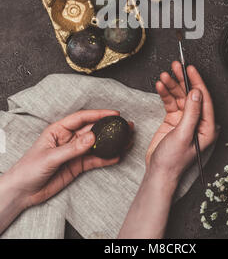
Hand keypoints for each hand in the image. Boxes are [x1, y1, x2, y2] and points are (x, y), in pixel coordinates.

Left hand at [5, 109, 125, 208]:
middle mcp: (68, 139)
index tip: (114, 114)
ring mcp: (74, 152)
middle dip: (109, 127)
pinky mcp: (77, 166)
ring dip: (111, 143)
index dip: (98, 114)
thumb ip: (72, 148)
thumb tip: (92, 137)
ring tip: (126, 141)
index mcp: (59, 130)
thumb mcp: (50, 157)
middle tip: (125, 126)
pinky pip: (94, 160)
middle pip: (92, 130)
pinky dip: (106, 159)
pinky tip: (116, 156)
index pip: (81, 118)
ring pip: (96, 145)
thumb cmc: (29, 169)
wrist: (23, 192)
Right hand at [146, 61, 216, 180]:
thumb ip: (191, 113)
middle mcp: (198, 121)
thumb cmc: (173, 161)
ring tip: (163, 76)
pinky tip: (160, 86)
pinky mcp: (173, 119)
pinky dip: (165, 93)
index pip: (204, 99)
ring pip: (179, 96)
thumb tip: (197, 93)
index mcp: (207, 127)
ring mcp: (185, 119)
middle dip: (182, 80)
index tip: (190, 69)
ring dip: (171, 85)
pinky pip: (170, 101)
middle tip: (175, 66)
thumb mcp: (183, 135)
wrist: (158, 172)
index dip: (197, 82)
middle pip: (191, 94)